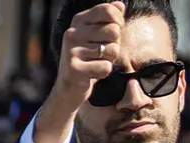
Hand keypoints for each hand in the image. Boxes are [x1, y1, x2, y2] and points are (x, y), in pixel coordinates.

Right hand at [42, 3, 122, 122]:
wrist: (68, 88)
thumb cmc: (88, 59)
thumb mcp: (98, 35)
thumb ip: (109, 19)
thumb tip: (120, 5)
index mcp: (78, 20)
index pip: (108, 10)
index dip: (119, 21)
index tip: (114, 32)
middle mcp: (72, 33)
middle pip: (114, 31)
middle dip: (114, 45)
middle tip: (101, 54)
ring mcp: (71, 51)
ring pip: (112, 50)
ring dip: (110, 60)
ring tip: (96, 63)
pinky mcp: (74, 69)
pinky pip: (106, 67)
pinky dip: (103, 73)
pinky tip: (91, 74)